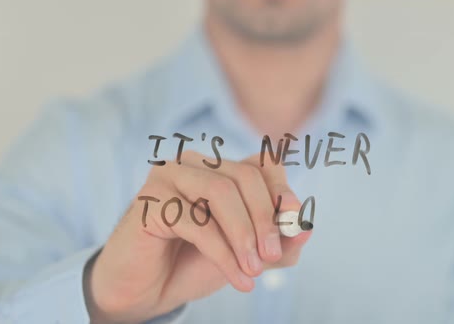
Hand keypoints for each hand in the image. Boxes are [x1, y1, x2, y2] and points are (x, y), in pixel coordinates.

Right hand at [83, 151, 311, 322]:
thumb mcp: (247, 254)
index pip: (261, 164)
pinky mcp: (150, 200)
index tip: (295, 221)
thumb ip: (278, 243)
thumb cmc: (195, 264)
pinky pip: (196, 221)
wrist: (147, 290)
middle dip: (265, 217)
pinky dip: (223, 253)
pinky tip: (237, 277)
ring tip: (254, 269)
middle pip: (244, 176)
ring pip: (221, 191)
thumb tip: (307, 229)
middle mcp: (194, 164)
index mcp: (218, 169)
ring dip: (244, 234)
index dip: (282, 189)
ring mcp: (169, 176)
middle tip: (272, 256)